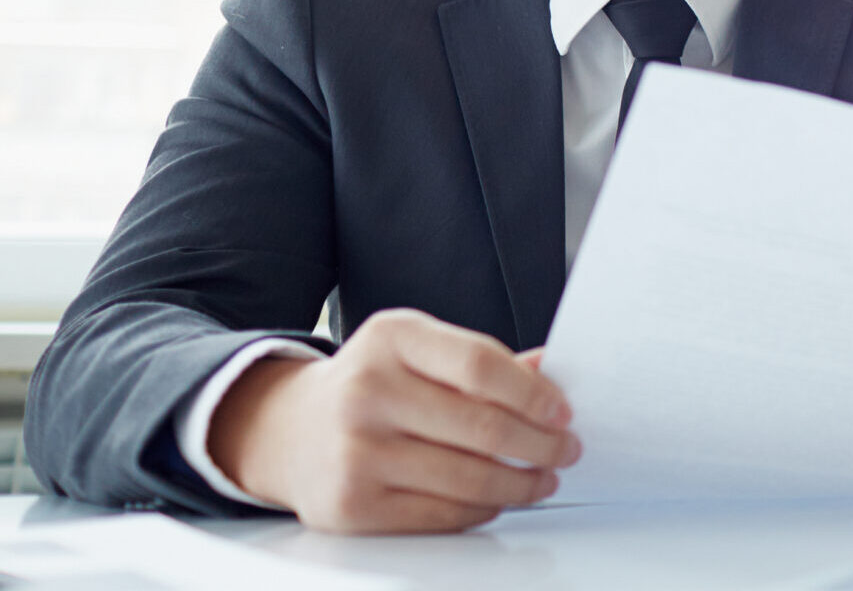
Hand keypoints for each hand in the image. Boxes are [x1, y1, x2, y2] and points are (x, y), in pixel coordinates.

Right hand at [206, 308, 578, 532]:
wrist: (287, 430)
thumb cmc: (371, 385)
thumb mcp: (418, 350)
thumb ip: (483, 360)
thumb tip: (554, 373)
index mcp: (392, 338)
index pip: (481, 365)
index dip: (534, 394)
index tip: (564, 412)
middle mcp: (367, 391)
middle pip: (482, 427)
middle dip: (540, 444)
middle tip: (566, 449)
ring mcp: (355, 451)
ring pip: (468, 479)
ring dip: (521, 484)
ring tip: (543, 478)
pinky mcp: (351, 505)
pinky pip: (442, 515)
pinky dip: (483, 509)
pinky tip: (499, 498)